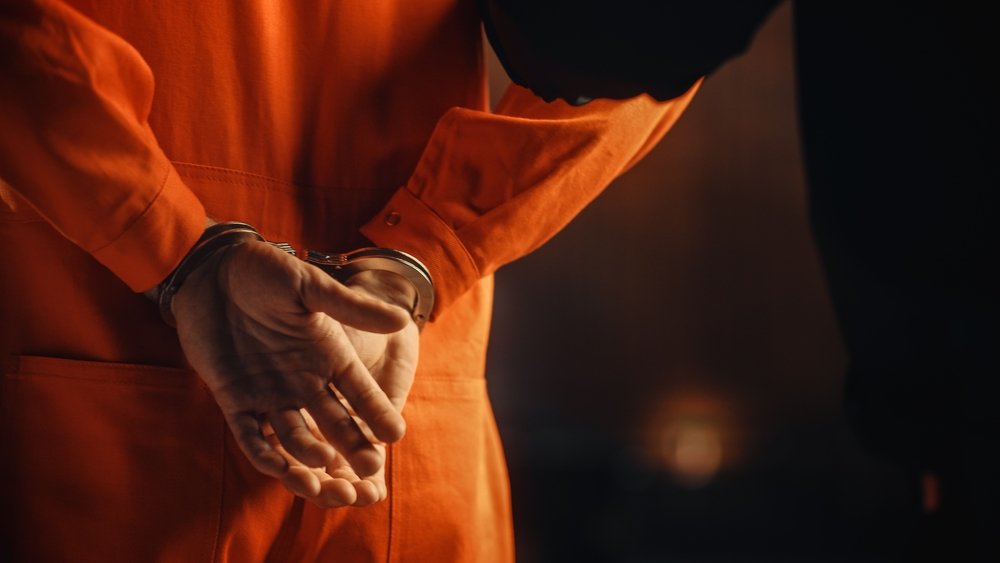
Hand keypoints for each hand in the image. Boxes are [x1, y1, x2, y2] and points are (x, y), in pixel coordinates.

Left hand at [172, 240, 412, 500]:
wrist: (210, 270)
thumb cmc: (264, 270)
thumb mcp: (310, 287)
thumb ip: (352, 307)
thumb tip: (401, 319)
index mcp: (329, 354)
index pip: (360, 391)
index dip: (376, 412)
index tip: (395, 434)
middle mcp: (305, 380)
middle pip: (335, 422)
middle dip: (354, 446)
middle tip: (371, 468)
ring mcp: (270, 393)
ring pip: (296, 436)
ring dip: (310, 453)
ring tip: (325, 463)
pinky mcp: (235, 399)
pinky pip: (251, 436)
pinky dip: (264, 455)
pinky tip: (278, 469)